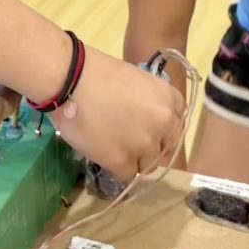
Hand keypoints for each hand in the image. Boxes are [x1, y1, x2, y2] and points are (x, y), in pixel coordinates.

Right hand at [50, 46, 184, 181]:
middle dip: (151, 146)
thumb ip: (147, 102)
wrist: (70, 81)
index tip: (149, 128)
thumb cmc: (97, 72)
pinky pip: (128, 175)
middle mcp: (163, 122)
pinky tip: (104, 154)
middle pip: (166, 146)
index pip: (177, 123)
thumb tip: (142, 120)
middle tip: (128, 140)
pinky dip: (117, 168)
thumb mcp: (135, 80)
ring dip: (134, 159)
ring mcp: (144, 144)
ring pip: (148, 164)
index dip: (163, 128)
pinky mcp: (122, 161)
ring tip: (112, 146)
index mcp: (167, 98)